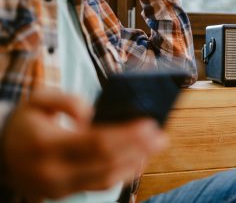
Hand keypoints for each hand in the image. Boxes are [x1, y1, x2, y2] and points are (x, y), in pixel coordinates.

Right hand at [1, 89, 168, 199]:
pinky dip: (122, 173)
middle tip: (162, 136)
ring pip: (106, 179)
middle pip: (107, 163)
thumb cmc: (24, 122)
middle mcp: (53, 172)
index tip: (150, 124)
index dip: (127, 135)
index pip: (96, 142)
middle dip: (139, 149)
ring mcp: (59, 187)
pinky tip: (138, 159)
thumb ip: (66, 101)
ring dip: (135, 162)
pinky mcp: (66, 192)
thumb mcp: (37, 100)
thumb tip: (93, 116)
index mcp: (45, 145)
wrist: (2, 154)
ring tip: (155, 146)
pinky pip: (100, 185)